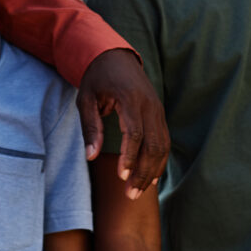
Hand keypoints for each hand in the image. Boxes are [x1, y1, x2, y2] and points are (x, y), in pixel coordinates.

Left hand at [78, 49, 169, 196]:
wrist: (115, 55)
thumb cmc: (97, 77)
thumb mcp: (85, 99)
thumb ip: (90, 127)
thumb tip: (91, 157)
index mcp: (131, 98)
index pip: (135, 133)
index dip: (129, 157)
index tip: (121, 176)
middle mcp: (150, 105)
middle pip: (154, 144)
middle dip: (144, 172)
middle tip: (130, 195)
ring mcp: (158, 109)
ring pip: (163, 145)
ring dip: (153, 171)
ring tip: (139, 191)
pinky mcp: (159, 114)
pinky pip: (165, 141)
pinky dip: (159, 161)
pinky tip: (151, 177)